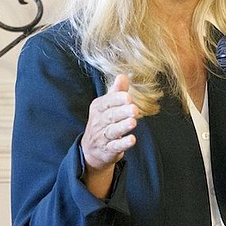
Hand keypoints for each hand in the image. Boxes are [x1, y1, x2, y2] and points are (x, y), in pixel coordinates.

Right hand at [82, 74, 137, 196]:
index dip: (117, 99)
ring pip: (112, 131)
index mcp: (98, 108)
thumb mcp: (107, 106)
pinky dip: (123, 143)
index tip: (128, 97)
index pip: (107, 102)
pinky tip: (132, 140)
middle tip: (134, 109)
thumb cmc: (103, 122)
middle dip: (122, 112)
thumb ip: (116, 92)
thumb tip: (123, 75)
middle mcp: (98, 122)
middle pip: (110, 116)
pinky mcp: (107, 150)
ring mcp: (102, 137)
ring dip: (123, 126)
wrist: (91, 150)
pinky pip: (115, 146)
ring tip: (133, 122)